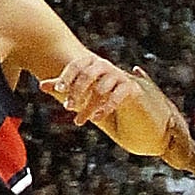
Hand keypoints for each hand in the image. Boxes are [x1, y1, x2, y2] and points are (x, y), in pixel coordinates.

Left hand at [42, 51, 189, 165]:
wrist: (153, 131)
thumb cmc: (120, 116)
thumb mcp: (89, 104)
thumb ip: (69, 92)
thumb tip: (41, 84)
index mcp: (101, 72)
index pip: (81, 63)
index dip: (67, 75)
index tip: (56, 90)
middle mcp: (113, 72)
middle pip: (92, 67)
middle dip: (77, 85)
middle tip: (67, 105)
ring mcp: (127, 80)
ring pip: (104, 83)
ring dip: (89, 102)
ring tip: (80, 119)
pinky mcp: (138, 93)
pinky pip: (120, 93)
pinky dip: (106, 105)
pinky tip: (97, 118)